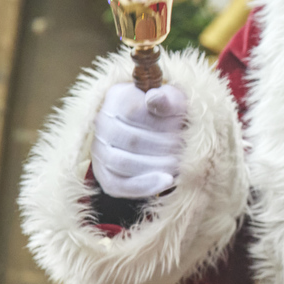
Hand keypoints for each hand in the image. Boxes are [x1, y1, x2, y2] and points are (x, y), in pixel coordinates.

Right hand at [90, 83, 187, 199]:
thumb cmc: (169, 113)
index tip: (180, 126)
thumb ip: (168, 98)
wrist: (158, 133)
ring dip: (156, 165)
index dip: (160, 122)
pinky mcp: (104, 174)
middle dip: (163, 146)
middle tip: (184, 149)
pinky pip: (119, 185)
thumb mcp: (174, 100)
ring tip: (178, 164)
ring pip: (123, 162)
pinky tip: (166, 181)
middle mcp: (102, 123)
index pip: (134, 111)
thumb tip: (155, 98)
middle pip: (131, 139)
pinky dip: (145, 186)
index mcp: (117, 97)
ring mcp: (99, 150)